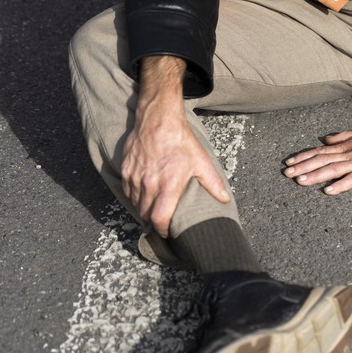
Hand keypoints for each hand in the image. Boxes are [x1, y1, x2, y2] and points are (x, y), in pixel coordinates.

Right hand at [121, 56, 230, 237]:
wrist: (158, 119)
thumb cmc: (181, 140)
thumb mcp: (201, 161)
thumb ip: (213, 183)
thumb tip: (225, 199)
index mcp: (168, 184)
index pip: (159, 218)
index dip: (162, 230)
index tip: (167, 233)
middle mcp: (149, 183)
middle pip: (146, 214)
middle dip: (154, 222)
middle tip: (162, 224)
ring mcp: (135, 176)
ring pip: (136, 204)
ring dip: (143, 210)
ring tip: (153, 211)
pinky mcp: (126, 169)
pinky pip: (127, 191)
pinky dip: (134, 197)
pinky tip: (143, 196)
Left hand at [283, 126, 351, 193]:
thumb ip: (343, 136)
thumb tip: (326, 138)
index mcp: (346, 146)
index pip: (321, 150)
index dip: (304, 156)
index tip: (290, 161)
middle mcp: (349, 153)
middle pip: (321, 160)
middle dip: (303, 166)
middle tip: (286, 173)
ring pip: (332, 169)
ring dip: (315, 175)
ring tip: (300, 181)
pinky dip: (340, 185)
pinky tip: (328, 191)